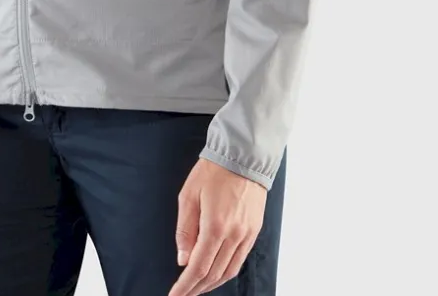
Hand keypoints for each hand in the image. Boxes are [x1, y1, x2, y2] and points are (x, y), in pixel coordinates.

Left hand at [169, 158, 266, 295]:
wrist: (243, 155)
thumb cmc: (214, 171)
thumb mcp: (188, 196)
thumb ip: (184, 230)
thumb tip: (182, 259)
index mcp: (215, 226)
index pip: (198, 267)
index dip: (185, 286)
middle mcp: (234, 235)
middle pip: (213, 274)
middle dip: (196, 288)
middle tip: (183, 294)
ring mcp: (246, 234)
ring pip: (229, 271)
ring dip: (211, 284)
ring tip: (197, 288)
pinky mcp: (254, 230)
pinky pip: (240, 260)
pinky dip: (226, 272)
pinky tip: (216, 273)